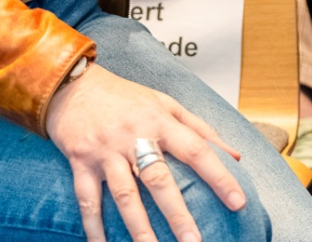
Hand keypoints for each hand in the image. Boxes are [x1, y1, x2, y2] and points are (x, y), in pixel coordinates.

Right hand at [45, 62, 245, 241]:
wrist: (74, 86)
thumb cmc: (126, 97)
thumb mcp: (167, 103)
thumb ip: (201, 129)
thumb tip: (235, 156)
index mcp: (161, 122)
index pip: (198, 150)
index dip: (220, 177)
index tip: (238, 202)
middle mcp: (135, 137)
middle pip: (159, 180)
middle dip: (178, 214)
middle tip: (194, 241)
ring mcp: (106, 152)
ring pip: (125, 195)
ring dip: (138, 227)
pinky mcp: (80, 162)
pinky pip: (87, 199)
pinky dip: (93, 225)